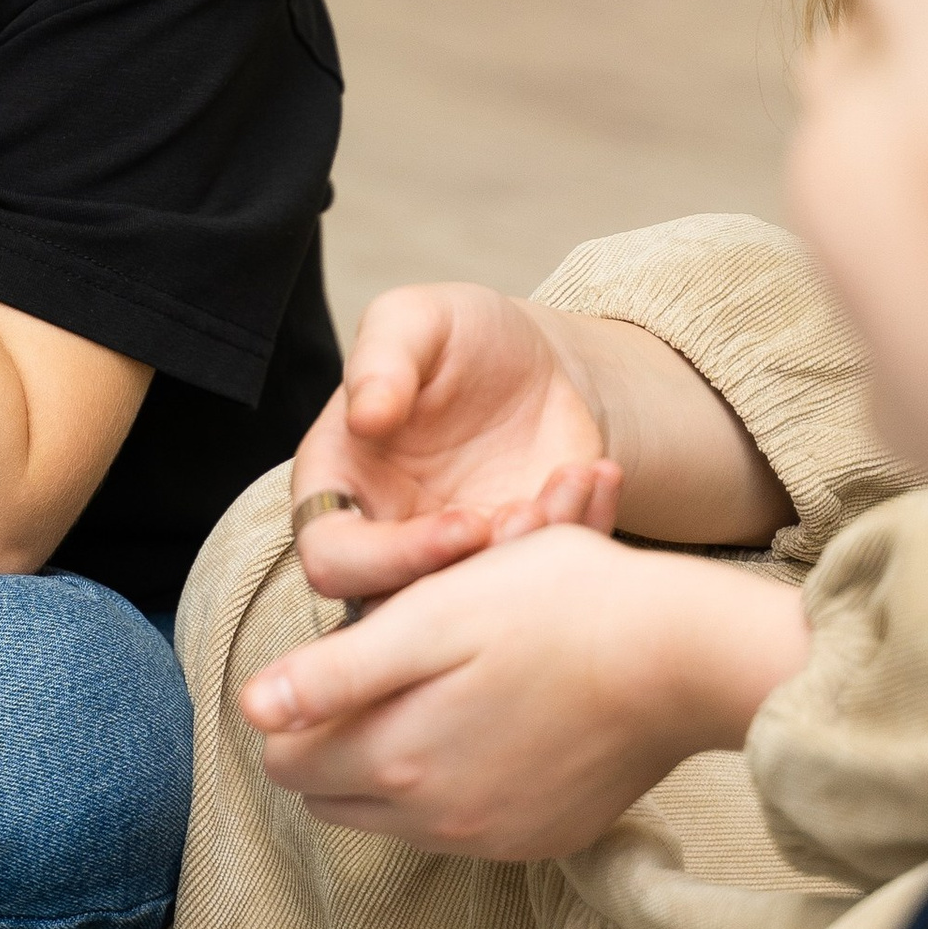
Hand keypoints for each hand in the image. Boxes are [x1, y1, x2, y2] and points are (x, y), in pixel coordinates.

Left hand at [238, 524, 811, 859]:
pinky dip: (456, 777)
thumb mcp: (428, 618)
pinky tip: (494, 717)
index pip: (286, 760)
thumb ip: (332, 677)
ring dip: (399, 755)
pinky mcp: (545, 838)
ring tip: (448, 683)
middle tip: (393, 664)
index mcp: (396, 762)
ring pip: (395, 809)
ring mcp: (496, 838)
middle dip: (341, 733)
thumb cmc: (554, 608)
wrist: (685, 654)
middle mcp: (439, 821)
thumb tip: (249, 712)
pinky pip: (462, 820)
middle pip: (334, 791)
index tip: (344, 654)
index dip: (299, 702)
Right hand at [292, 284, 622, 605]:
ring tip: (569, 481)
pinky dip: (579, 535)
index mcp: (339, 485)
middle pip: (399, 608)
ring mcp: (453, 560)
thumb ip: (379, 358)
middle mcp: (386, 536)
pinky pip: (544, 585)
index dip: (390, 558)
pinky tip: (594, 474)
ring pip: (477, 608)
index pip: (332, 557)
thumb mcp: (415, 320)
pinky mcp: (516, 564)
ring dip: (532, 557)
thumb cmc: (457, 336)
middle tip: (527, 513)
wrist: (536, 360)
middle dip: (473, 577)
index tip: (464, 524)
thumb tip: (363, 417)